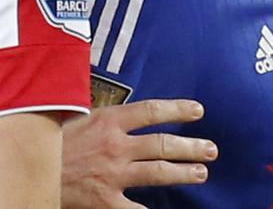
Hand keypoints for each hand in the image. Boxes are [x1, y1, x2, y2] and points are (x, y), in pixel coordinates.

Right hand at [62, 99, 215, 208]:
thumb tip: (132, 113)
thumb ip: (108, 118)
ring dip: (184, 173)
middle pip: (164, 144)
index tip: (198, 112)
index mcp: (109, 121)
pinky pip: (136, 208)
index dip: (179, 110)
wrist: (23, 168)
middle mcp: (116, 146)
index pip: (153, 111)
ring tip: (201, 173)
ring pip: (158, 172)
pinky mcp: (104, 200)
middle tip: (211, 150)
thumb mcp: (79, 119)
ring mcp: (112, 174)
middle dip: (192, 147)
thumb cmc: (51, 143)